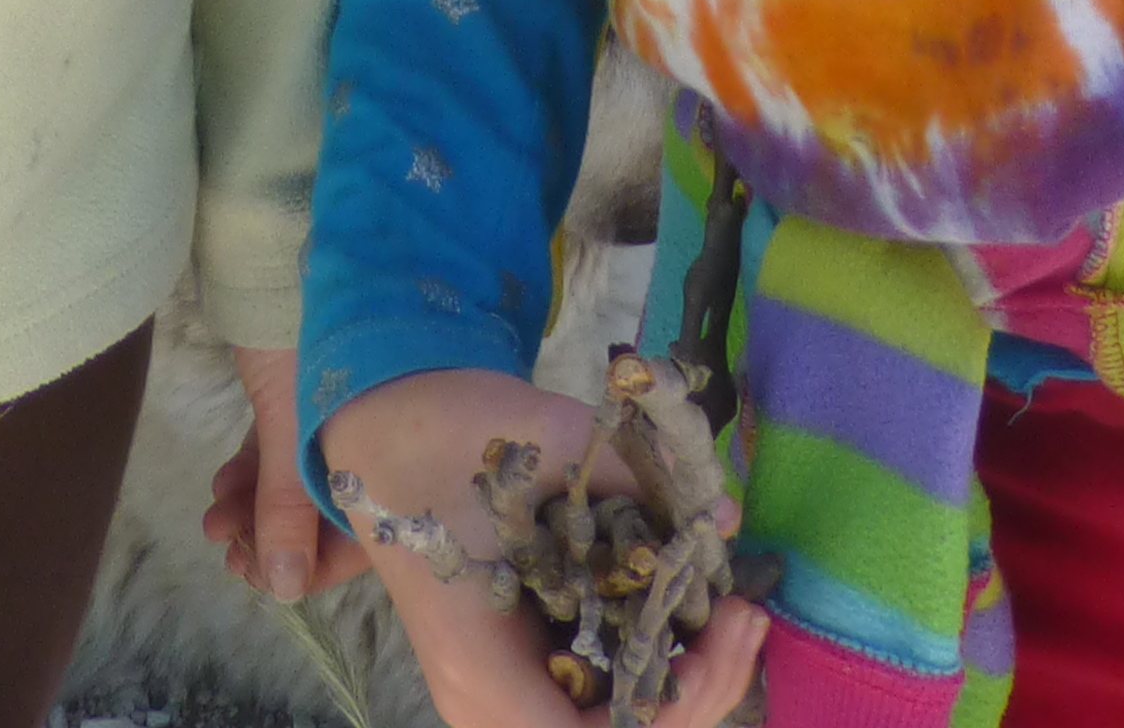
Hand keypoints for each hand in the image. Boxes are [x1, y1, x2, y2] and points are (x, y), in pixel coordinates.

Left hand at [206, 345, 372, 608]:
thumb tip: (283, 588)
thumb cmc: (294, 324)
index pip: (369, 529)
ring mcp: (335, 408)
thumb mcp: (290, 419)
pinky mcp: (302, 389)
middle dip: (277, 540)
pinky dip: (253, 475)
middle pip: (332, 510)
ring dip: (257, 511)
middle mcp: (374, 427)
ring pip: (300, 483)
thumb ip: (287, 504)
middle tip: (231, 553)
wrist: (270, 231)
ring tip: (214, 523)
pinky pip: (283, 451)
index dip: (317, 564)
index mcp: (392, 435)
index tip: (265, 576)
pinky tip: (221, 489)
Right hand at [324, 367, 768, 727]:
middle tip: (747, 616)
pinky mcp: (518, 666)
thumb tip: (725, 513)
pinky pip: (597, 697)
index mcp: (479, 667)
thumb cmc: (441, 431)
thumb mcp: (541, 435)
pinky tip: (688, 610)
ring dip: (682, 685)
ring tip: (733, 613)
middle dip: (697, 694)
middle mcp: (487, 702)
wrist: (377, 424)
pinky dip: (652, 664)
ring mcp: (501, 691)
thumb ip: (633, 475)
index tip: (720, 628)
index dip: (674, 708)